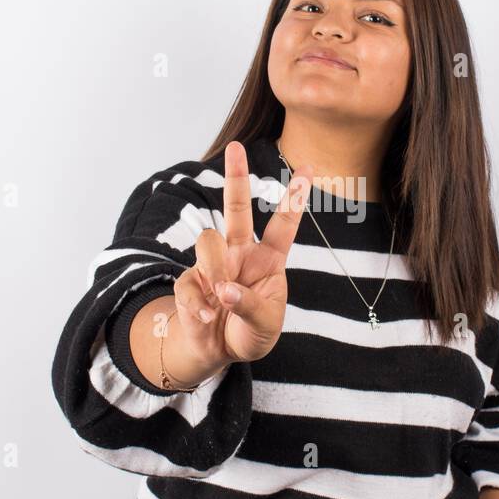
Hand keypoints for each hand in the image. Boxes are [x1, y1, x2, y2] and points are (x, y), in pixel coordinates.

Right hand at [170, 140, 313, 367]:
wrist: (218, 352)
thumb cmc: (250, 333)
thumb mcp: (265, 326)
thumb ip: (251, 306)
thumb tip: (224, 289)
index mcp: (268, 260)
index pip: (284, 224)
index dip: (295, 197)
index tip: (309, 167)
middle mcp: (240, 253)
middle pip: (236, 208)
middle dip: (236, 177)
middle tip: (235, 147)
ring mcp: (213, 264)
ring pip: (208, 241)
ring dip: (216, 270)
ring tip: (221, 301)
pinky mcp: (190, 280)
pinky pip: (189, 281)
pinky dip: (198, 305)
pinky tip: (205, 319)